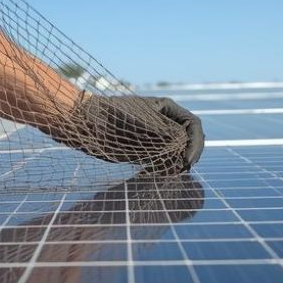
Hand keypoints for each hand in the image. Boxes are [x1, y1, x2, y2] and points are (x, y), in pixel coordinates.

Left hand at [51, 94, 204, 172]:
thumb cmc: (113, 116)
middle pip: (188, 139)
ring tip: (170, 173)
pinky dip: (163, 168)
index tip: (187, 160)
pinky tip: (156, 173)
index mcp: (167, 109)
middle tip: (182, 169)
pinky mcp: (143, 150)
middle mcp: (164, 122)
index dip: (195, 143)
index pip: (192, 124)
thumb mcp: (144, 121)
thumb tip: (183, 143)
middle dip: (188, 154)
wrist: (87, 124)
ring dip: (177, 163)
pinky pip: (161, 160)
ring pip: (176, 152)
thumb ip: (165, 131)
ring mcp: (154, 136)